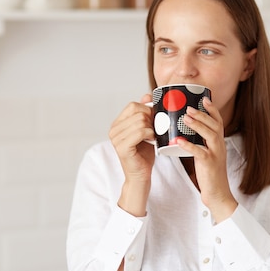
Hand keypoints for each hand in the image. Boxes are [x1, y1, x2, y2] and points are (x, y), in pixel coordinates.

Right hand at [109, 94, 154, 215]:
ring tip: (154, 137)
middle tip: (156, 130)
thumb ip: (144, 113)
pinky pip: (140, 132)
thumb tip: (148, 94)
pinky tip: (152, 141)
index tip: (154, 121)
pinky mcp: (122, 147)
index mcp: (117, 124)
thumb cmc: (144, 154)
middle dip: (151, 119)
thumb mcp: (146, 130)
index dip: (147, 110)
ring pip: (140, 121)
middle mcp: (113, 130)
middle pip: (137, 111)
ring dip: (152, 128)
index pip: (133, 105)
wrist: (140, 176)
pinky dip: (150, 134)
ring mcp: (116, 139)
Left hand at [177, 97, 237, 221]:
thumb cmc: (210, 174)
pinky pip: (200, 153)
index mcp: (218, 143)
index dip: (212, 110)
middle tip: (189, 107)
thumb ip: (200, 143)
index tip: (204, 99)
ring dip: (198, 125)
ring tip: (185, 118)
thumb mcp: (207, 155)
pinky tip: (179, 141)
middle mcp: (219, 146)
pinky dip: (189, 146)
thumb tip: (185, 133)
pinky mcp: (210, 165)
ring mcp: (216, 155)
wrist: (218, 194)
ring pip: (210, 135)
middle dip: (203, 114)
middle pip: (214, 125)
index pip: (218, 122)